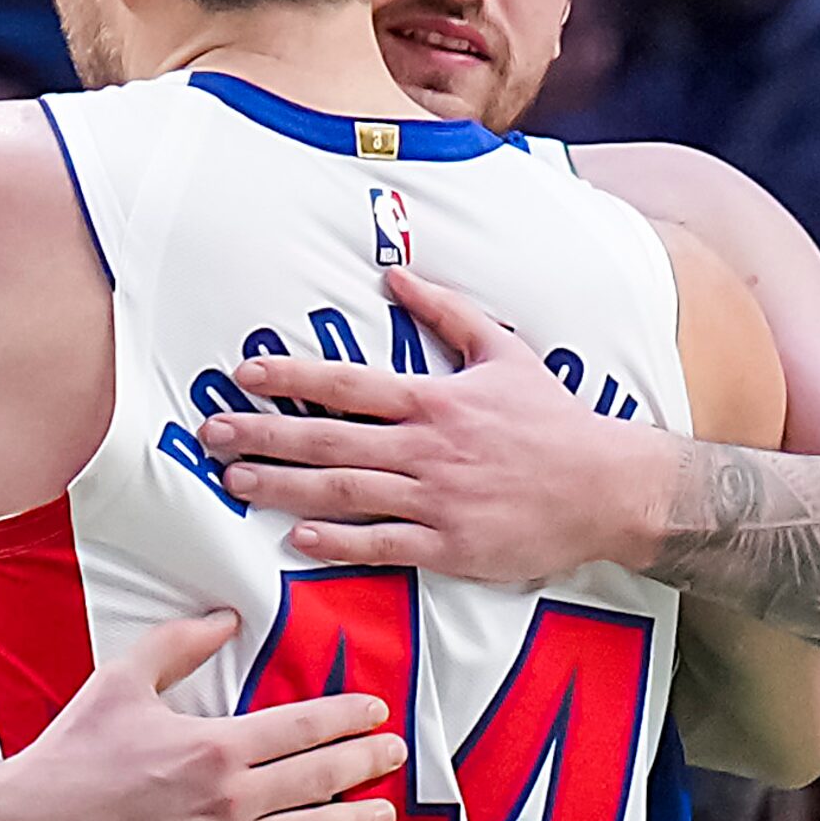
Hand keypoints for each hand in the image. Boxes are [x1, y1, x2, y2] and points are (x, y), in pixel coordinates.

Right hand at [0, 611, 403, 820]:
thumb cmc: (71, 752)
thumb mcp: (121, 679)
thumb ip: (179, 644)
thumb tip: (227, 617)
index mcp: (214, 745)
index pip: (303, 727)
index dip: (347, 718)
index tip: (376, 712)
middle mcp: (227, 799)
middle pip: (318, 778)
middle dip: (365, 764)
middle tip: (396, 755)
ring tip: (385, 813)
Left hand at [200, 267, 677, 580]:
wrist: (606, 486)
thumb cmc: (554, 419)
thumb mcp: (504, 351)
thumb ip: (446, 311)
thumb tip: (394, 275)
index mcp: (436, 400)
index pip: (348, 384)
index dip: (292, 377)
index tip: (243, 373)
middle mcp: (427, 449)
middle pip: (330, 439)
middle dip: (265, 434)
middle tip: (212, 433)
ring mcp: (436, 500)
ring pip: (344, 491)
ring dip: (284, 486)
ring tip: (235, 480)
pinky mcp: (450, 546)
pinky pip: (383, 544)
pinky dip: (338, 542)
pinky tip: (295, 538)